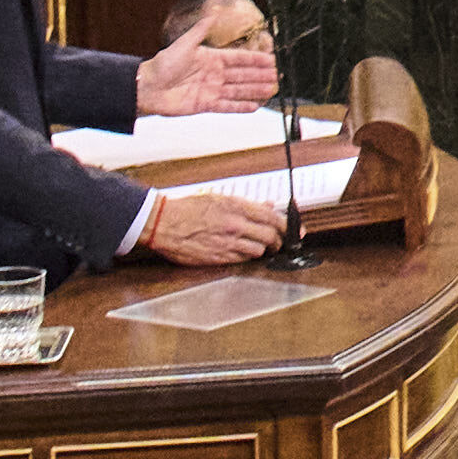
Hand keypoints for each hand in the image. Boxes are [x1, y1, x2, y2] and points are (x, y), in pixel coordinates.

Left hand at [136, 30, 276, 118]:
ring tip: (271, 91)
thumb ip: (200, 30)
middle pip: (242, 75)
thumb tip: (213, 12)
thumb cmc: (163, 64)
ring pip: (238, 90)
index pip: (239, 59)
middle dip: (260, 76)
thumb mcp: (184, 44)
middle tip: (278, 77)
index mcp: (211, 58)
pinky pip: (226, 106)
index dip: (256, 60)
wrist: (148, 87)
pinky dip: (240, 107)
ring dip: (255, 90)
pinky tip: (254, 107)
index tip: (272, 60)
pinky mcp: (205, 105)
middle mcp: (214, 74)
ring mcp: (210, 90)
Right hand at [145, 183, 291, 268]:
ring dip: (262, 250)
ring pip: (258, 251)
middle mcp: (234, 225)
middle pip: (270, 237)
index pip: (272, 218)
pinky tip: (244, 253)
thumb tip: (267, 205)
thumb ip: (246, 204)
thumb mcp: (219, 198)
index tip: (294, 230)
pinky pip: (241, 260)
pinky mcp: (217, 258)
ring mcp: (226, 244)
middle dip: (279, 241)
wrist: (163, 223)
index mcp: (236, 206)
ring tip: (261, 247)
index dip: (288, 226)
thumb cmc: (188, 208)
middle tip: (280, 243)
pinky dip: (246, 257)